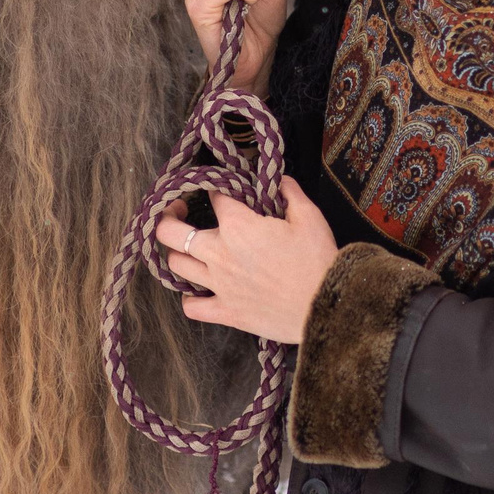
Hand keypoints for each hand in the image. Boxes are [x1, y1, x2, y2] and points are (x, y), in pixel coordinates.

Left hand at [153, 174, 339, 343]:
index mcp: (238, 226)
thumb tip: (280, 181)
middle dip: (168, 216)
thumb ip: (290, 193)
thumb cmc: (318, 260)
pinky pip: (191, 307)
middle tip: (176, 210)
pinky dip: (190, 298)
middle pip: (171, 232)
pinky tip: (198, 290)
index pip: (214, 196)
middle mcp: (220, 253)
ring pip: (175, 266)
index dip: (216, 188)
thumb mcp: (310, 216)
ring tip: (185, 248)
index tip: (221, 189)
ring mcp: (219, 285)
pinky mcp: (226, 312)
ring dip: (177, 253)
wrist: (325, 306)